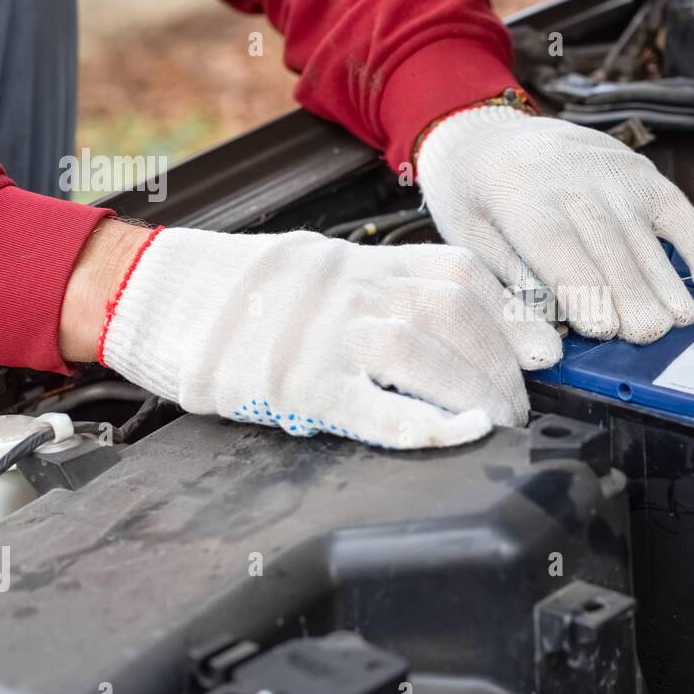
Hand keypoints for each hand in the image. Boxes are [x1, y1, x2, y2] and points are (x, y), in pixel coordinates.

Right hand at [66, 222, 560, 448]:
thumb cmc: (242, 288)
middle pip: (455, 313)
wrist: (153, 292)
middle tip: (519, 400)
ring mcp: (323, 336)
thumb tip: (455, 315)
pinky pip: (371, 406)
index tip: (541, 346)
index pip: (460, 273)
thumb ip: (382, 283)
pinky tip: (458, 433)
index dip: (511, 312)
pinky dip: (423, 423)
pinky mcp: (295, 385)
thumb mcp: (321, 265)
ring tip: (495, 420)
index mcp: (360, 260)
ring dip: (475, 390)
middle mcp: (350, 290)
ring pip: (422, 351)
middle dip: (502, 361)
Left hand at [415, 106, 693, 343]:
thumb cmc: (474, 197)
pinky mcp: (640, 173)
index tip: (604, 329)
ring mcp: (612, 171)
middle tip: (649, 336)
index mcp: (518, 194)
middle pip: (606, 242)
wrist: (486, 132)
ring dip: (665, 279)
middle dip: (631, 292)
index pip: (556, 243)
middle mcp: (571, 177)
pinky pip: (677, 211)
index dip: (583, 287)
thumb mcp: (468, 239)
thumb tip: (544, 343)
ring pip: (643, 232)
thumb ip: (508, 285)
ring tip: (681, 320)